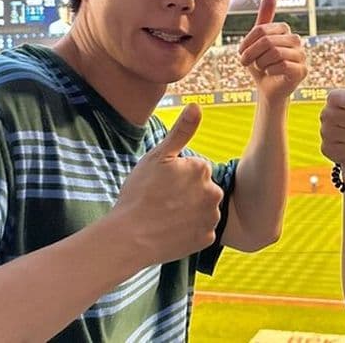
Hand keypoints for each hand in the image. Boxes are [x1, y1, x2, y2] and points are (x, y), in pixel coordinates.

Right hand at [111, 104, 223, 266]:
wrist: (130, 237)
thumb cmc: (140, 193)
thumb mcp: (158, 156)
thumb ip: (181, 131)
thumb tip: (197, 106)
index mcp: (203, 168)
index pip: (194, 168)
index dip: (176, 175)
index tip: (161, 184)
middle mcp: (214, 192)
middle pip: (201, 188)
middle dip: (186, 192)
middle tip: (162, 200)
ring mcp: (211, 217)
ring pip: (202, 209)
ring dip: (189, 212)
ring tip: (165, 216)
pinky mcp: (207, 239)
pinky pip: (201, 230)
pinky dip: (189, 231)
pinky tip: (171, 231)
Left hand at [238, 0, 306, 101]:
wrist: (268, 90)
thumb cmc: (261, 65)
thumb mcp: (257, 42)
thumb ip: (263, 20)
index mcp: (284, 30)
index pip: (262, 30)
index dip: (247, 41)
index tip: (241, 52)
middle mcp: (296, 40)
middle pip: (267, 41)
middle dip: (252, 54)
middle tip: (245, 62)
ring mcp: (301, 55)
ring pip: (275, 53)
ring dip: (261, 63)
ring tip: (260, 68)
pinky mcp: (302, 71)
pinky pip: (283, 65)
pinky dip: (270, 71)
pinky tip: (270, 74)